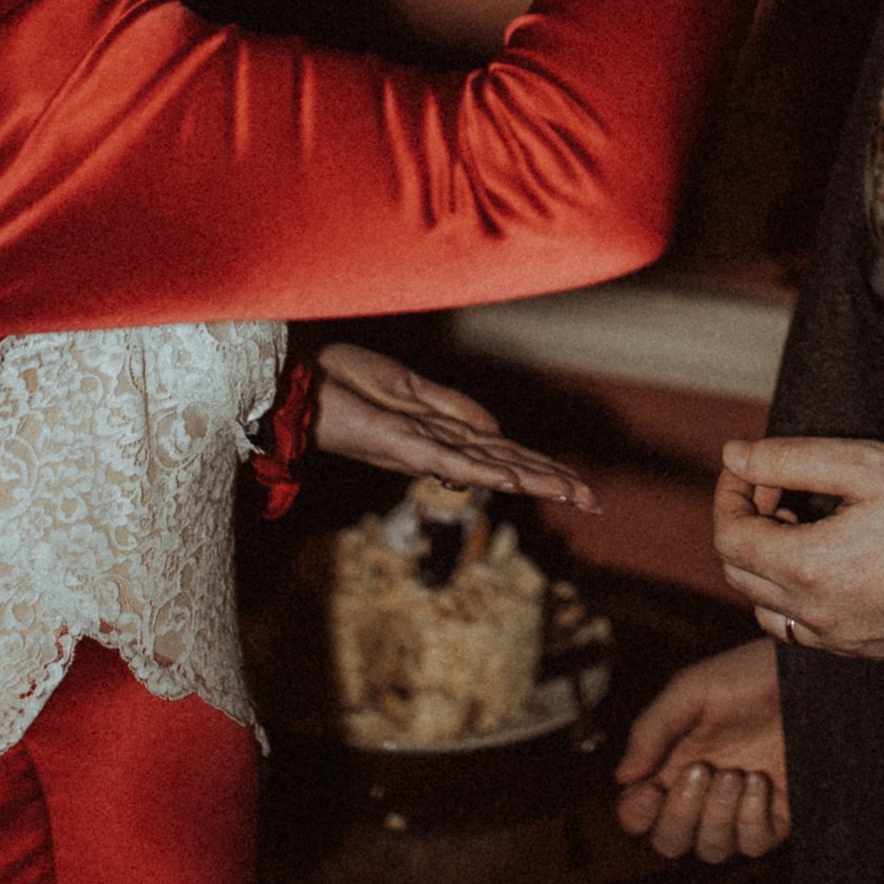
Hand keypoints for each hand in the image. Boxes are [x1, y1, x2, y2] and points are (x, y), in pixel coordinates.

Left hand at [310, 341, 597, 508]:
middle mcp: (432, 445)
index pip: (499, 452)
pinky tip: (510, 482)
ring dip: (530, 479)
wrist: (290, 382)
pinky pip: (446, 457)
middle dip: (548, 480)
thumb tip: (495, 432)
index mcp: (436, 432)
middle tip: (593, 502)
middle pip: (503, 463)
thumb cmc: (337, 380)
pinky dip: (480, 470)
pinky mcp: (397, 442)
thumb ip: (449, 408)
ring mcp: (417, 445)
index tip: (576, 485)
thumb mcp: (402, 385)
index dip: (538, 466)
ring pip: (485, 464)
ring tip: (571, 494)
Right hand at [613, 638, 788, 859]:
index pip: (638, 814)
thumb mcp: (693, 690)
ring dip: (717, 815)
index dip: (636, 815)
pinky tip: (759, 781)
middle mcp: (703, 791)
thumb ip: (652, 730)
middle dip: (679, 815)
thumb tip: (623, 778)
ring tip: (735, 773)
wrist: (810, 672)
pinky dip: (750, 820)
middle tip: (701, 770)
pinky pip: (752, 845)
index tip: (649, 791)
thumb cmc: (749, 675)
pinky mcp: (778, 814)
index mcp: (673, 763)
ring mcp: (740, 806)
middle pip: (671, 842)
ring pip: (711, 850)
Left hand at [713, 437, 883, 658]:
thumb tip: (735, 456)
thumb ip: (790, 459)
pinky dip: (797, 595)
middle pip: (739, 574)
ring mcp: (840, 640)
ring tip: (806, 525)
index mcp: (807, 569)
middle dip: (745, 523)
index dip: (730, 493)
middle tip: (782, 487)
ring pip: (768, 609)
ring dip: (767, 565)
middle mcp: (815, 616)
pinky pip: (805, 629)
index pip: (728, 537)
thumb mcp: (864, 464)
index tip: (752, 466)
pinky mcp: (866, 650)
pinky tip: (833, 561)